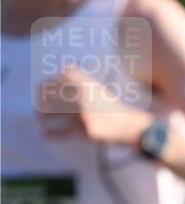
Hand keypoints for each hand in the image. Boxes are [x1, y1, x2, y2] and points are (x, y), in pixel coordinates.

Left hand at [37, 66, 151, 146]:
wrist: (128, 125)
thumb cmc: (113, 108)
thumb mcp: (98, 88)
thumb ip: (82, 78)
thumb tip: (65, 67)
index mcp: (87, 84)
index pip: (58, 78)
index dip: (46, 84)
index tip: (40, 89)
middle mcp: (83, 96)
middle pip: (53, 95)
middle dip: (41, 100)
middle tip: (38, 106)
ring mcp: (82, 114)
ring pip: (54, 113)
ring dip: (43, 115)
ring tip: (40, 117)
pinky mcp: (83, 131)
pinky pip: (63, 133)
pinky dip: (52, 135)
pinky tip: (44, 135)